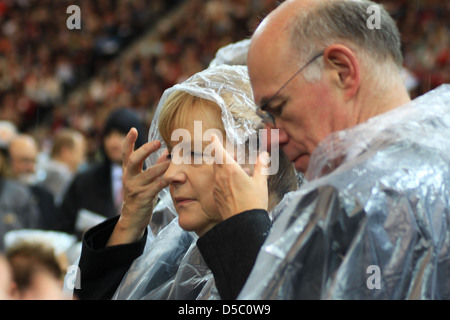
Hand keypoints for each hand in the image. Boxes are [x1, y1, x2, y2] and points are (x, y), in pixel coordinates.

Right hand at [107, 128, 169, 245]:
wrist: (133, 218)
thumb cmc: (141, 194)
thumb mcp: (144, 179)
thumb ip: (155, 165)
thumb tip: (167, 152)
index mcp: (128, 171)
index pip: (125, 153)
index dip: (128, 141)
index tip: (133, 129)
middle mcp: (129, 177)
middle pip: (133, 160)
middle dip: (146, 150)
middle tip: (158, 143)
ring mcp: (135, 188)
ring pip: (148, 174)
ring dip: (162, 166)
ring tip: (173, 159)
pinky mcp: (143, 198)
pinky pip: (156, 187)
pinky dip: (166, 181)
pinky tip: (176, 177)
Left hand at [211, 134, 268, 220]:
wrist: (243, 224)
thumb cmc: (253, 203)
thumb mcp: (261, 183)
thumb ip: (261, 166)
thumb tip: (264, 154)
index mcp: (230, 169)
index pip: (218, 150)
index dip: (214, 142)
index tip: (212, 136)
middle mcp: (220, 176)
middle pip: (216, 160)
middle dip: (222, 155)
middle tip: (231, 155)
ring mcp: (216, 187)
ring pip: (216, 171)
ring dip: (223, 168)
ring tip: (235, 171)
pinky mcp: (216, 196)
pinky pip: (217, 183)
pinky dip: (222, 180)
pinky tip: (234, 186)